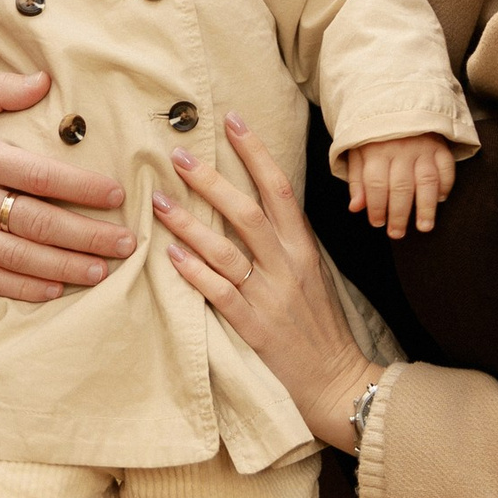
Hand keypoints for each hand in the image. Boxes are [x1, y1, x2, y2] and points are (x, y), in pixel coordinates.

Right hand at [0, 72, 132, 302]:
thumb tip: (45, 80)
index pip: (42, 175)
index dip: (83, 187)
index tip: (117, 195)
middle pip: (40, 222)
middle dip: (89, 236)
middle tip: (127, 245)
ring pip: (19, 258)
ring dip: (65, 268)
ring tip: (103, 273)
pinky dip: (21, 289)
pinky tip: (52, 291)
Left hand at [153, 113, 378, 449]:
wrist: (337, 377)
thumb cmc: (319, 322)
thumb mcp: (311, 272)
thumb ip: (285, 240)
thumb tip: (255, 202)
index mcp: (304, 247)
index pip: (280, 188)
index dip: (256, 151)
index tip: (232, 120)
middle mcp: (289, 265)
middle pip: (248, 212)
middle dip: (212, 180)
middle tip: (178, 154)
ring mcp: (272, 296)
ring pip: (227, 251)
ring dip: (191, 224)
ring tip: (160, 202)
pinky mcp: (256, 327)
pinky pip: (221, 294)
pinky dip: (196, 273)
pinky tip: (171, 256)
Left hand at [344, 131, 455, 241]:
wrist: (397, 103)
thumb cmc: (375, 135)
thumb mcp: (357, 152)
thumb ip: (356, 180)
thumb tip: (356, 208)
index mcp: (376, 150)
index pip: (375, 183)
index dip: (376, 206)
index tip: (377, 223)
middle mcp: (401, 149)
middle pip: (401, 187)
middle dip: (399, 214)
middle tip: (397, 233)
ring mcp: (423, 147)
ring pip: (426, 181)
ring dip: (426, 207)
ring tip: (424, 226)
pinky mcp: (440, 146)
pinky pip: (446, 168)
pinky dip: (445, 185)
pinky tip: (439, 200)